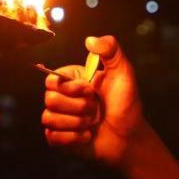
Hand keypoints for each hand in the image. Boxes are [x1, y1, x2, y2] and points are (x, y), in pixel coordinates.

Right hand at [42, 34, 144, 167]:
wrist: (130, 137)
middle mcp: (64, 98)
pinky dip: (72, 138)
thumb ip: (111, 51)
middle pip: (49, 99)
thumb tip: (90, 39)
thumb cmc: (127, 105)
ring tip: (92, 123)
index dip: (70, 87)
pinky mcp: (60, 138)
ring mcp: (60, 119)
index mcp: (72, 81)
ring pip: (49, 118)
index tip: (90, 90)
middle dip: (78, 107)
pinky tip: (87, 136)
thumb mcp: (123, 73)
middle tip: (95, 109)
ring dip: (76, 123)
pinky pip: (52, 137)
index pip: (50, 79)